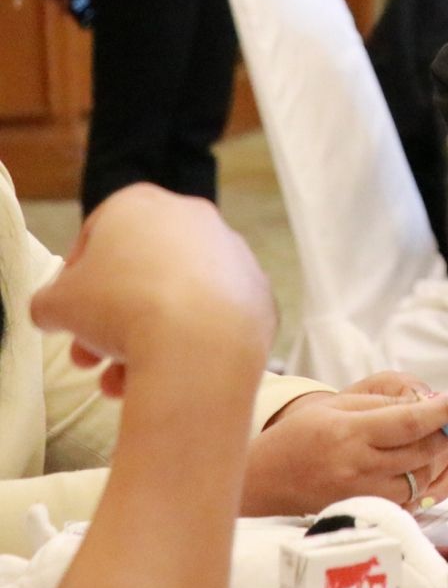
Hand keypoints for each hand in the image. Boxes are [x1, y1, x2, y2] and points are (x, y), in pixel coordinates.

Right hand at [29, 185, 272, 397]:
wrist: (201, 339)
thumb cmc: (120, 306)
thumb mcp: (57, 304)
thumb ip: (51, 301)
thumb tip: (56, 310)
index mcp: (141, 204)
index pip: (98, 234)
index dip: (75, 276)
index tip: (69, 311)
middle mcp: (193, 218)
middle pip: (139, 272)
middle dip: (107, 319)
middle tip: (87, 358)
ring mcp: (233, 254)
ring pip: (175, 299)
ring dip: (142, 340)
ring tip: (117, 382)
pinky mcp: (257, 292)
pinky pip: (211, 318)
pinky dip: (187, 343)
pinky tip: (161, 376)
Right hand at [243, 377, 447, 515]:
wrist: (263, 480)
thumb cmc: (300, 435)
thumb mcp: (338, 406)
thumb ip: (384, 405)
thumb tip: (431, 402)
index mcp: (349, 434)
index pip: (409, 423)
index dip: (441, 411)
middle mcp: (358, 468)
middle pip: (422, 451)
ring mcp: (362, 494)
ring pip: (422, 477)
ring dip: (444, 457)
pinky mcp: (364, 511)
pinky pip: (410, 498)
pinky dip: (429, 480)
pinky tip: (437, 463)